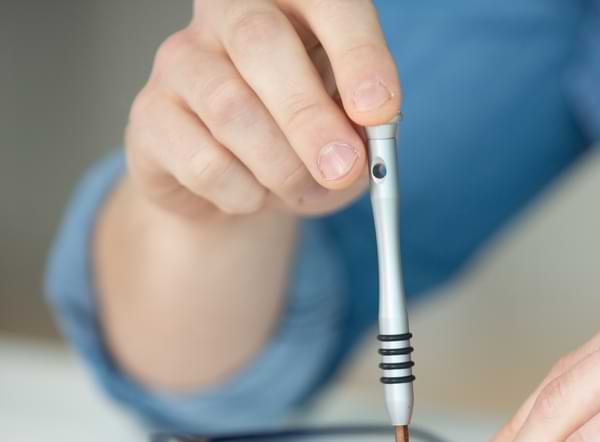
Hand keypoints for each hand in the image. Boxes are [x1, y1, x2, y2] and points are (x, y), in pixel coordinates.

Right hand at [126, 0, 399, 219]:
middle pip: (262, 43)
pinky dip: (243, 194)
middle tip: (344, 168)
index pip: (326, 1)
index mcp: (292, 1)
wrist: (233, 182)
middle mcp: (228, 13)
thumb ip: (361, 130)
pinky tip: (252, 193)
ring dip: (282, 167)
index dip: (357, 55)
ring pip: (231, 109)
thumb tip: (359, 149)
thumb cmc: (301, 139)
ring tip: (304, 190)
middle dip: (310, 117)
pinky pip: (203, 161)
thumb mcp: (348, 130)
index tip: (380, 110)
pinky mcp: (150, 115)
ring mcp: (181, 59)